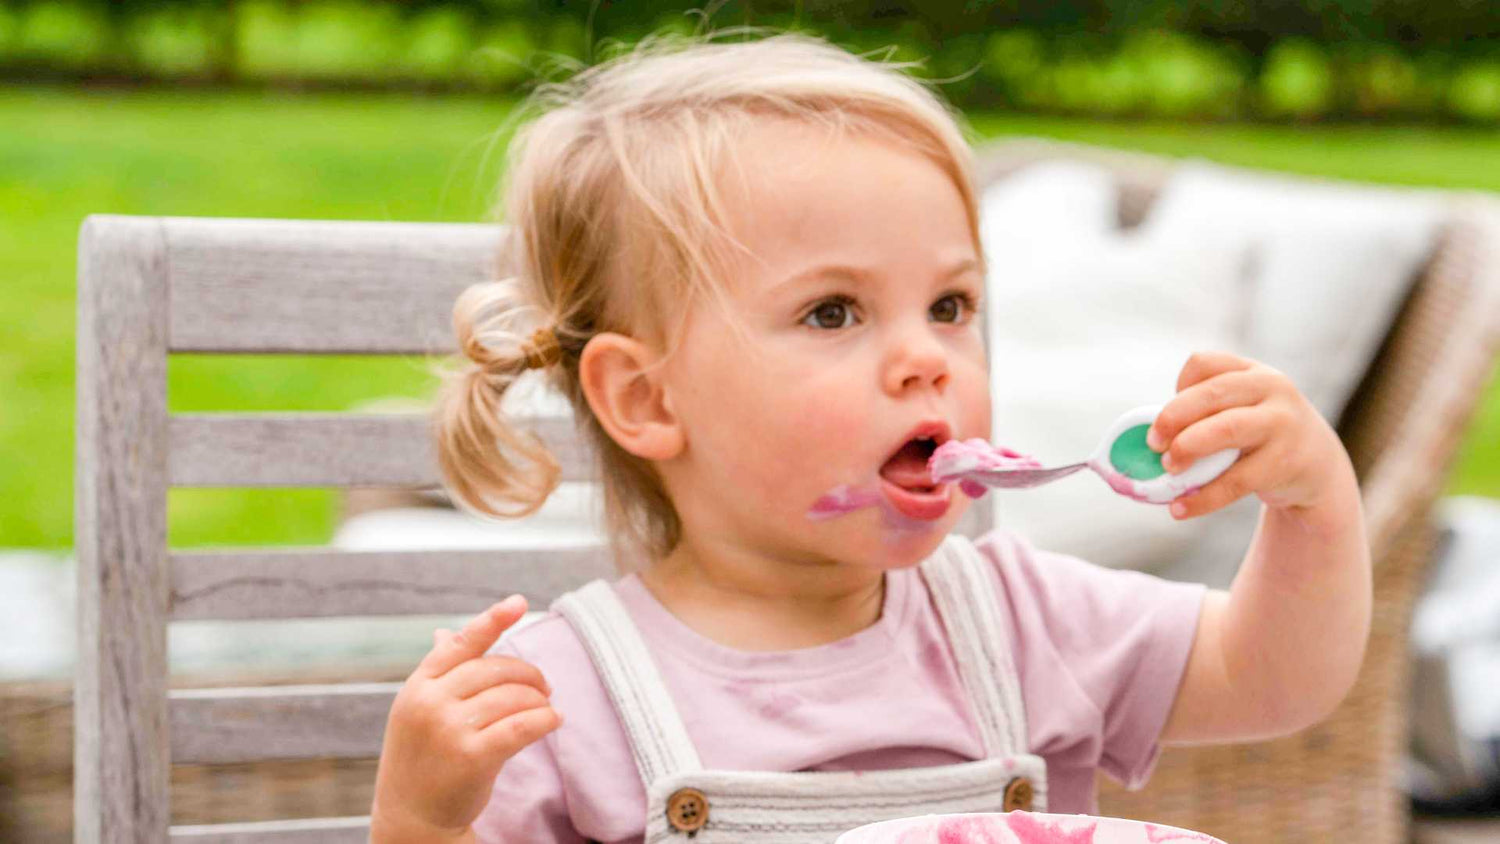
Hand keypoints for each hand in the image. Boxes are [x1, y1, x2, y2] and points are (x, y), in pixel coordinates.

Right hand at [371, 594, 561, 837]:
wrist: (411, 819)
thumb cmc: (421, 759)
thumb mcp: (418, 711)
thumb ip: (438, 673)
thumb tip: (444, 632)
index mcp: (418, 686)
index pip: (459, 644)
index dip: (491, 621)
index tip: (519, 603)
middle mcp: (430, 702)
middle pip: (494, 669)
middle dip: (527, 675)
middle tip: (544, 686)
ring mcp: (449, 729)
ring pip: (512, 697)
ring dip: (539, 700)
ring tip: (546, 708)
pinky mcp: (472, 757)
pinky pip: (521, 726)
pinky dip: (545, 720)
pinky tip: (554, 720)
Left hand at [1147, 351, 1351, 524]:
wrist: (1317, 466)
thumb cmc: (1260, 435)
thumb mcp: (1242, 411)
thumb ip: (1204, 415)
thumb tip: (1146, 441)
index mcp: (1252, 372)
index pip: (1204, 364)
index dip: (1178, 388)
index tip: (1166, 418)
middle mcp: (1272, 388)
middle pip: (1212, 393)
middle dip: (1173, 418)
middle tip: (1153, 444)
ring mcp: (1283, 423)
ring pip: (1226, 429)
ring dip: (1188, 448)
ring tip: (1168, 469)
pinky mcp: (1285, 462)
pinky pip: (1236, 480)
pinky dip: (1203, 497)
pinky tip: (1179, 508)